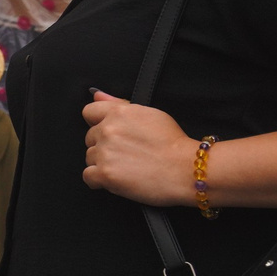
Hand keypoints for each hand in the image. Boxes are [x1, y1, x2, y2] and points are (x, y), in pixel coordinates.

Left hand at [82, 91, 198, 205]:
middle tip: (126, 154)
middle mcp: (107, 130)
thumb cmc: (174, 143)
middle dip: (104, 145)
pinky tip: (116, 180)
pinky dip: (99, 180)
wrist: (188, 170)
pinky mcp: (105, 174)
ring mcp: (105, 152)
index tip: (110, 133)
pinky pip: (88, 177)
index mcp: (118, 113)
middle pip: (90, 137)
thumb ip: (119, 104)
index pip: (89, 112)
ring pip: (90, 157)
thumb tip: (96, 95)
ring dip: (102, 163)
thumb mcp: (151, 114)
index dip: (98, 123)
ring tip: (126, 168)